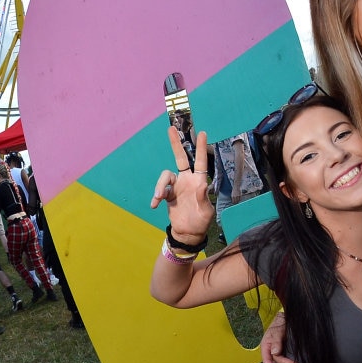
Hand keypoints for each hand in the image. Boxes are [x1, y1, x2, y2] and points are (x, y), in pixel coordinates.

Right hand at [150, 127, 213, 241]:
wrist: (188, 233)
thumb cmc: (201, 222)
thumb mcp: (206, 212)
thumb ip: (204, 198)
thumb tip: (203, 185)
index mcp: (199, 182)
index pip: (201, 162)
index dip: (201, 148)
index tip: (202, 133)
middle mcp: (187, 180)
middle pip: (180, 158)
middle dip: (176, 144)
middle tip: (171, 129)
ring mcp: (176, 187)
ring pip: (165, 176)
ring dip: (160, 185)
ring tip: (158, 197)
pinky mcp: (167, 195)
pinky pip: (159, 191)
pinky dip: (156, 197)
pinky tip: (155, 205)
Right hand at [260, 311, 300, 362]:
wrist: (285, 319)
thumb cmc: (279, 324)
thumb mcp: (277, 331)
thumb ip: (276, 341)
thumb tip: (275, 352)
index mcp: (265, 347)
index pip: (267, 360)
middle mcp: (270, 351)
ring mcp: (277, 352)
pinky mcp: (283, 352)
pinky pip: (284, 362)